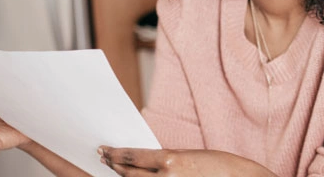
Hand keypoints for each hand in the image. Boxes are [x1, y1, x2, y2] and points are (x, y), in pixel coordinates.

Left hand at [98, 146, 274, 176]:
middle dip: (114, 164)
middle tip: (103, 157)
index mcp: (171, 159)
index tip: (105, 149)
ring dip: (123, 175)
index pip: (133, 156)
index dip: (116, 153)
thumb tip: (145, 161)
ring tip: (113, 167)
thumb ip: (166, 159)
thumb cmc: (219, 166)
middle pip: (130, 173)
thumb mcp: (189, 156)